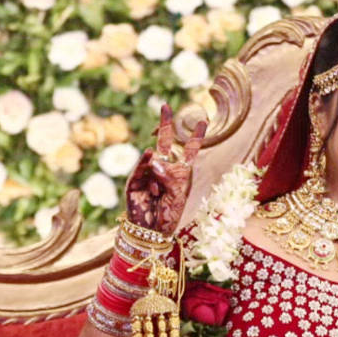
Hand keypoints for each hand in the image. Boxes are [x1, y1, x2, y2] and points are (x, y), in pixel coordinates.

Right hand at [124, 104, 207, 234]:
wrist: (152, 230)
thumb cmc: (169, 214)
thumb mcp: (177, 194)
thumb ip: (169, 175)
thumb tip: (152, 157)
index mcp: (180, 172)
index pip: (189, 150)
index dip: (196, 136)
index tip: (203, 121)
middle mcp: (163, 169)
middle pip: (163, 142)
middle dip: (165, 124)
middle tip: (165, 106)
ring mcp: (148, 173)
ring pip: (153, 161)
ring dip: (157, 178)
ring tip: (157, 194)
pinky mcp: (134, 180)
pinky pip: (141, 168)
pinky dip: (145, 165)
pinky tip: (149, 156)